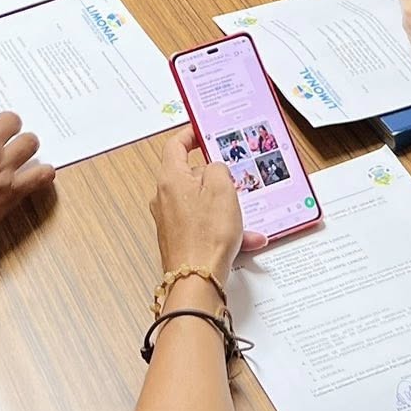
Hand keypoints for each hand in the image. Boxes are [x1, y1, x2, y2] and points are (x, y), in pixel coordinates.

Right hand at [0, 106, 53, 262]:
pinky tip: (39, 174)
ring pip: (30, 141)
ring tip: (20, 151)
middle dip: (6, 126)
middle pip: (10, 120)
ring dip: (25, 144)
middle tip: (3, 135)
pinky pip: (40, 176)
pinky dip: (42, 174)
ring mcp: (3, 167)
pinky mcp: (13, 191)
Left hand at [152, 127, 264, 280]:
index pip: (175, 145)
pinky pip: (205, 225)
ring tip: (245, 216)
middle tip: (232, 177)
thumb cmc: (206, 235)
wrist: (198, 279)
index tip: (202, 131)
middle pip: (190, 175)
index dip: (190, 135)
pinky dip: (224, 228)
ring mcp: (171, 219)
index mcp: (171, 179)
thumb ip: (217, 169)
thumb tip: (214, 168)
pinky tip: (246, 239)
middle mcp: (165, 197)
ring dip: (225, 208)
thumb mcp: (221, 188)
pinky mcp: (180, 238)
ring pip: (202, 203)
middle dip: (214, 177)